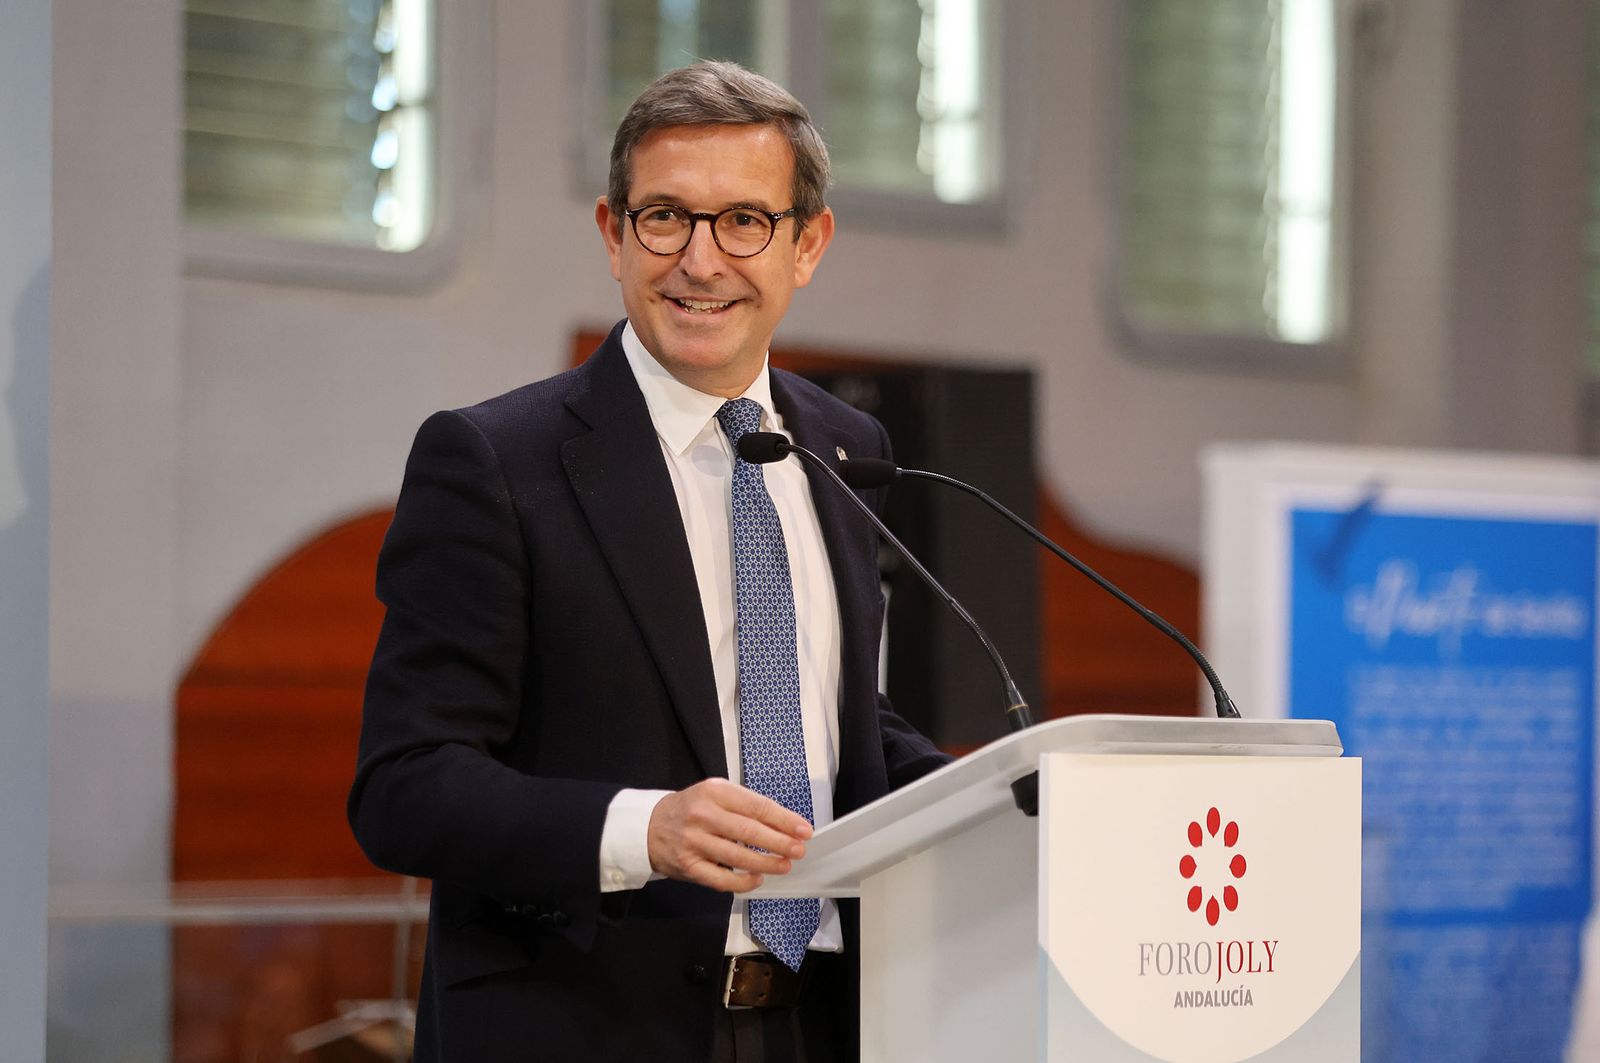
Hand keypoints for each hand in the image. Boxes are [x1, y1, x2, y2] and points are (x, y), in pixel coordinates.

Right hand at [647, 778, 812, 892]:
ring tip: (784, 865)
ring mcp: (694, 841)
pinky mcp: (688, 865)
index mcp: (714, 791)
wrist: (649, 826)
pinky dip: (743, 882)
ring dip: (766, 863)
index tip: (803, 829)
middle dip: (780, 843)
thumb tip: (783, 825)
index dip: (784, 820)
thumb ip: (744, 806)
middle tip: (798, 850)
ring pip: (738, 857)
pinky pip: (721, 879)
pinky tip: (756, 879)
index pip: (756, 806)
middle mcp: (703, 815)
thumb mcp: (714, 794)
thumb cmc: (690, 809)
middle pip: (749, 832)